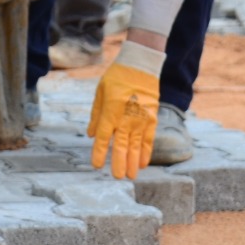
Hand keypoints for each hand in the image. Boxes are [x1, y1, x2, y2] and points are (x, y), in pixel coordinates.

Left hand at [87, 41, 164, 178]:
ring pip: (136, 146)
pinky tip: (143, 163)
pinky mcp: (152, 119)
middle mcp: (126, 119)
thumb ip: (97, 115)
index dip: (100, 153)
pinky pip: (148, 140)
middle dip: (118, 163)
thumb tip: (92, 135)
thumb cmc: (117, 78)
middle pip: (121, 146)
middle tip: (117, 178)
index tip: (97, 165)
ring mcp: (140, 120)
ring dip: (132, 162)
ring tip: (131, 176)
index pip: (104, 138)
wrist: (140, 66)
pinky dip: (146, 152)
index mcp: (110, 112)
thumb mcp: (100, 93)